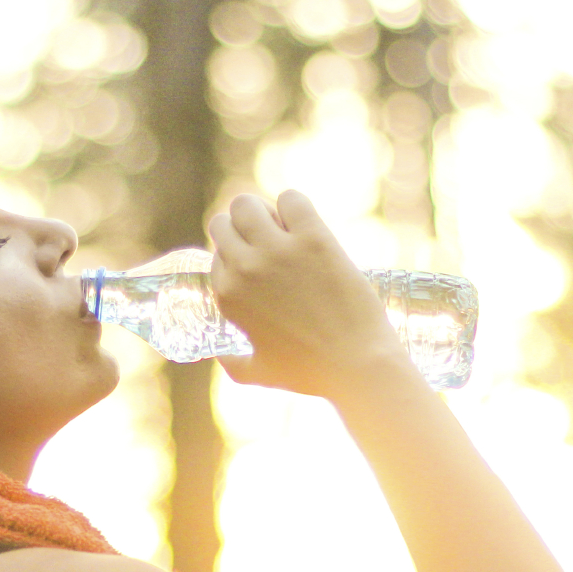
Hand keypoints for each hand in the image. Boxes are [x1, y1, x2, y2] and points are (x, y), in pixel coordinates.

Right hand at [205, 190, 410, 398]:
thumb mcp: (258, 373)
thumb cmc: (309, 371)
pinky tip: (305, 223)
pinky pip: (291, 198)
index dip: (235, 255)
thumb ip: (231, 363)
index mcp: (229, 295)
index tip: (256, 261)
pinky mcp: (314, 238)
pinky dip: (294, 204)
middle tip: (267, 240)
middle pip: (224, 222)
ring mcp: (278, 250)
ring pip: (248, 204)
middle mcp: (246, 268)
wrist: (356, 363)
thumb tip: (219, 356)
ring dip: (262, 211)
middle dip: (241, 227)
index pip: (217, 254)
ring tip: (283, 228)